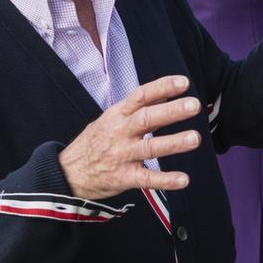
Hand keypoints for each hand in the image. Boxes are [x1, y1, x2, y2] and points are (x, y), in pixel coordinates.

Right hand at [58, 75, 202, 199]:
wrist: (67, 172)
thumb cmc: (95, 142)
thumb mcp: (111, 119)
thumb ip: (137, 110)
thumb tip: (166, 96)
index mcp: (118, 115)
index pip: (141, 96)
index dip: (162, 88)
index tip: (183, 82)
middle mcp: (120, 132)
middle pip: (147, 118)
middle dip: (171, 111)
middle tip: (194, 105)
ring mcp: (121, 155)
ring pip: (149, 147)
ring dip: (173, 143)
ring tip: (194, 138)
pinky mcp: (123, 178)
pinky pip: (146, 179)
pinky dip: (165, 180)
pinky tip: (183, 180)